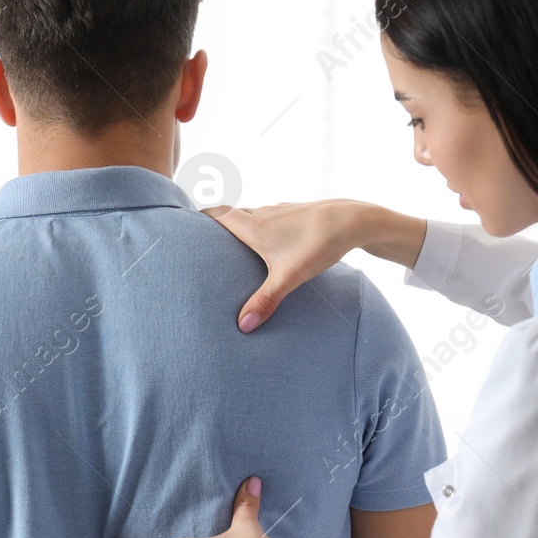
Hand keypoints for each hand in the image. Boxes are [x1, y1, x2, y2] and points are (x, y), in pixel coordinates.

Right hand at [204, 200, 426, 330]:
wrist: (353, 221)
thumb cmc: (318, 245)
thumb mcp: (289, 278)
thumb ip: (265, 301)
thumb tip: (241, 327)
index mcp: (254, 226)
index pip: (218, 214)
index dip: (200, 216)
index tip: (184, 222)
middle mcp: (264, 213)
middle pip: (233, 214)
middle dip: (218, 224)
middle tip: (205, 239)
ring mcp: (282, 210)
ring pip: (254, 215)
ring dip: (242, 226)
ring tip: (235, 244)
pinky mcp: (299, 212)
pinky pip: (273, 218)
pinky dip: (264, 227)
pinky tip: (273, 243)